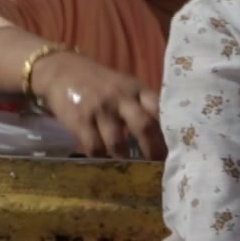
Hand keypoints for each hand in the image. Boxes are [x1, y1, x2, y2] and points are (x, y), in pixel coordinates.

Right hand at [31, 52, 165, 158]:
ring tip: (130, 169)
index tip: (179, 148)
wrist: (60, 71)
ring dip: (125, 159)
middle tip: (158, 167)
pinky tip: (105, 162)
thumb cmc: (99, 84)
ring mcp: (100, 109)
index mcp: (136, 89)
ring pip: (118, 144)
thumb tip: (164, 138)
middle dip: (153, 150)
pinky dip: (101, 159)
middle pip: (144, 126)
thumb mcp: (124, 87)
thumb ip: (141, 106)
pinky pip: (95, 148)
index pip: (160, 109)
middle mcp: (121, 98)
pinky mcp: (80, 121)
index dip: (170, 130)